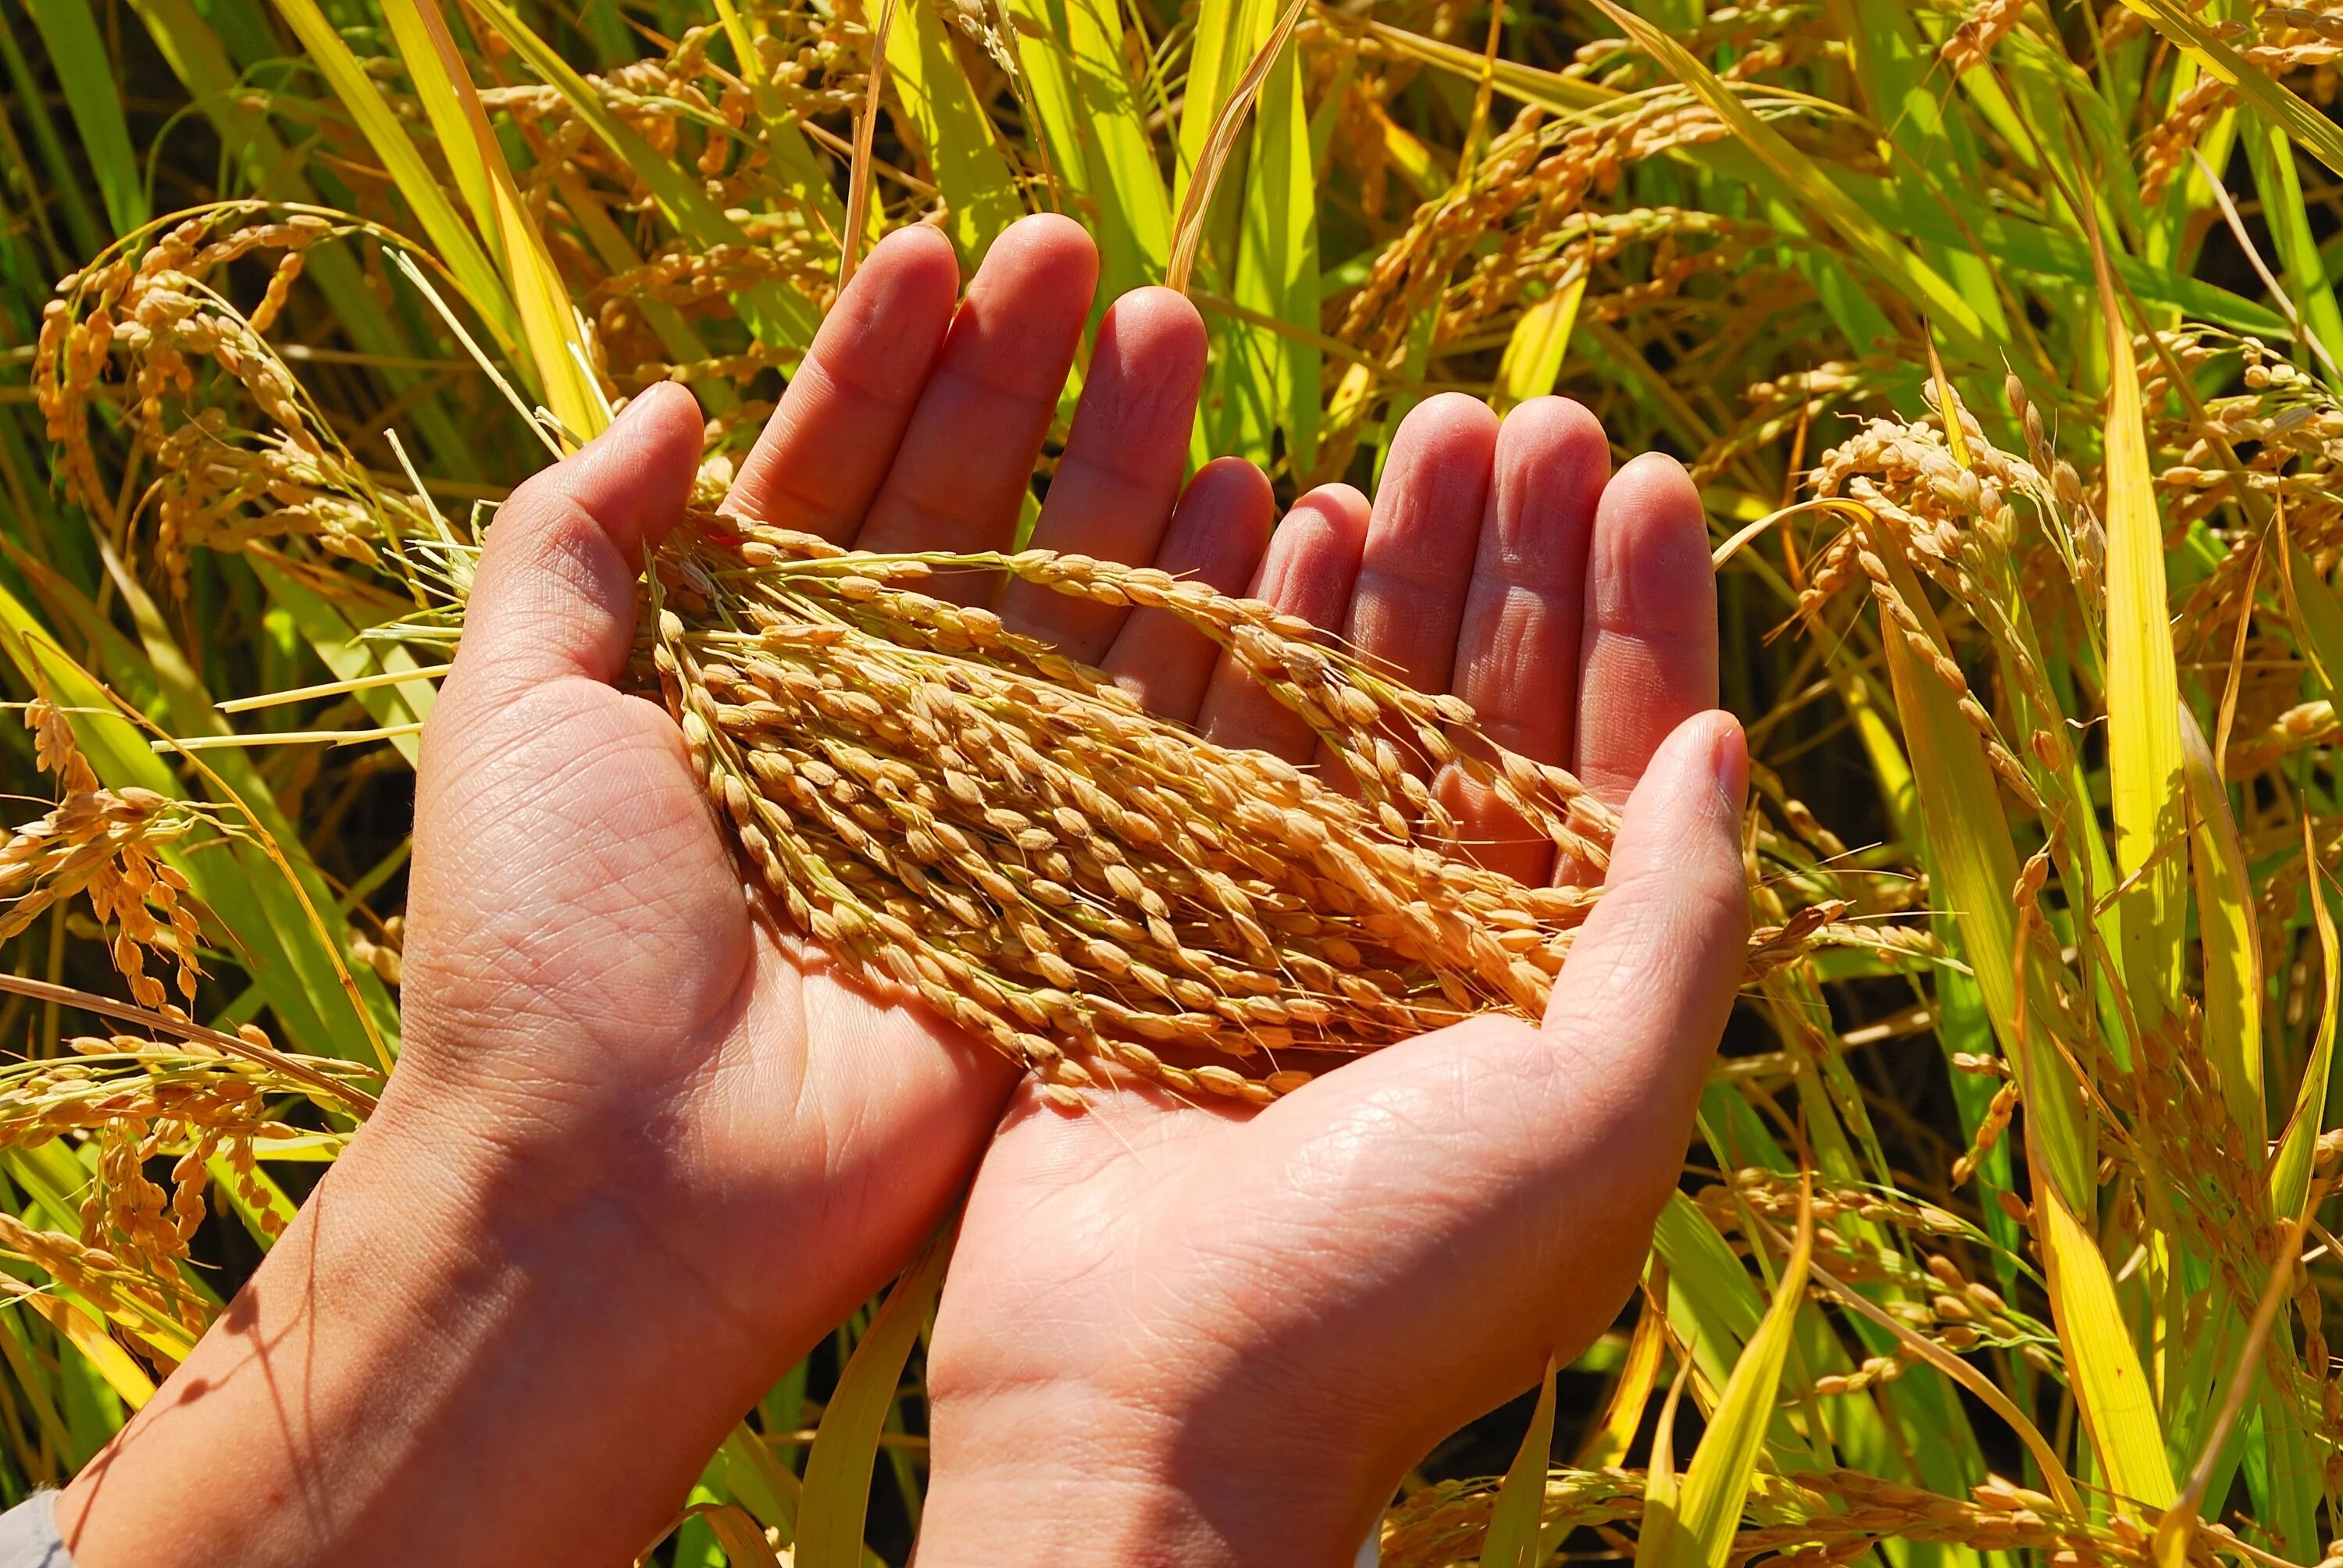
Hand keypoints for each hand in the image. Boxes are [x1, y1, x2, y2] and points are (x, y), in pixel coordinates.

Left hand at [57, 215, 1170, 1566]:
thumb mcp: (510, 710)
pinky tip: (1249, 504)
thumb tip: (661, 395)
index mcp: (741, 670)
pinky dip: (1203, 621)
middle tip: (1085, 261)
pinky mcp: (1068, 889)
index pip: (826, 480)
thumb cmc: (543, 951)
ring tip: (1178, 335)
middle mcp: (871, 722)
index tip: (937, 251)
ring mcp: (978, 804)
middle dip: (1024, 384)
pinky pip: (1151, 732)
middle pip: (965, 520)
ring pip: (1068, 603)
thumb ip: (569, 541)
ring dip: (1127, 467)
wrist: (626, 1191)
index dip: (880, 363)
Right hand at [913, 381, 1746, 1562]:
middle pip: (1487, 705)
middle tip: (1530, 412)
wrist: (1139, 1402)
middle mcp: (1432, 937)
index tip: (1640, 468)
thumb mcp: (1592, 1117)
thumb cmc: (1389, 1284)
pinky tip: (1276, 521)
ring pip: (1357, 703)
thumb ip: (1673, 931)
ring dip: (1393, 569)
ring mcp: (1291, 916)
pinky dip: (1246, 632)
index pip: (1617, 762)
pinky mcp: (1162, 908)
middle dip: (1517, 559)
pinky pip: (1212, 737)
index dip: (1637, 614)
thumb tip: (1727, 746)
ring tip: (1419, 431)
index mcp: (1556, 986)